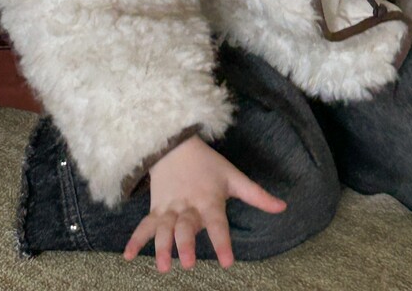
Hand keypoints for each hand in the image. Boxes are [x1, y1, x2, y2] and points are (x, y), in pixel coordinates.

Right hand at [122, 134, 285, 271]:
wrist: (176, 145)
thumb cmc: (208, 165)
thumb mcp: (233, 177)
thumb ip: (257, 195)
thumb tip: (283, 207)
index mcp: (209, 200)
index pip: (218, 223)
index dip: (223, 241)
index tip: (228, 261)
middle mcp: (188, 206)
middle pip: (186, 226)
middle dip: (186, 244)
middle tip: (188, 263)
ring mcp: (169, 208)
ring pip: (164, 228)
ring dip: (162, 246)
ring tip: (164, 266)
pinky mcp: (156, 209)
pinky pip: (144, 225)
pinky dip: (135, 240)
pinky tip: (128, 256)